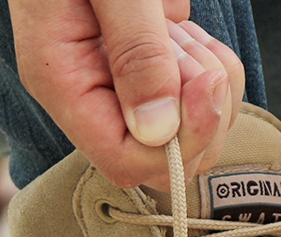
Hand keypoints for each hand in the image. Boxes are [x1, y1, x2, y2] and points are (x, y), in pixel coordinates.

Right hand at [8, 0, 244, 188]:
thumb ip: (135, 50)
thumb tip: (159, 130)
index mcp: (66, 86)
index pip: (126, 161)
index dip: (176, 143)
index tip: (199, 85)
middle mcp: (96, 101)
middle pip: (168, 161)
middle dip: (201, 115)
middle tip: (194, 52)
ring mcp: (126, 92)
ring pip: (193, 137)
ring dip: (211, 87)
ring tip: (180, 30)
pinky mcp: (154, 79)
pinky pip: (203, 106)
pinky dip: (214, 72)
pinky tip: (186, 32)